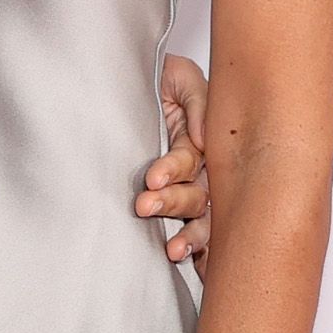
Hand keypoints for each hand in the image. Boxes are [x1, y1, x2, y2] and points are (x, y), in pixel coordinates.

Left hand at [136, 54, 211, 260]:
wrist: (129, 72)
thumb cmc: (161, 75)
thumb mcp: (183, 79)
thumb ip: (198, 106)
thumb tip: (202, 140)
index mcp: (202, 142)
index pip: (194, 163)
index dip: (174, 170)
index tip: (153, 178)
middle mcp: (198, 168)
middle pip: (198, 195)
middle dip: (173, 203)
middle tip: (145, 206)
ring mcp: (185, 185)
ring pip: (194, 214)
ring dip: (185, 233)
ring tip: (171, 249)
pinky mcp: (166, 194)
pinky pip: (183, 226)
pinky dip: (191, 247)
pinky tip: (183, 260)